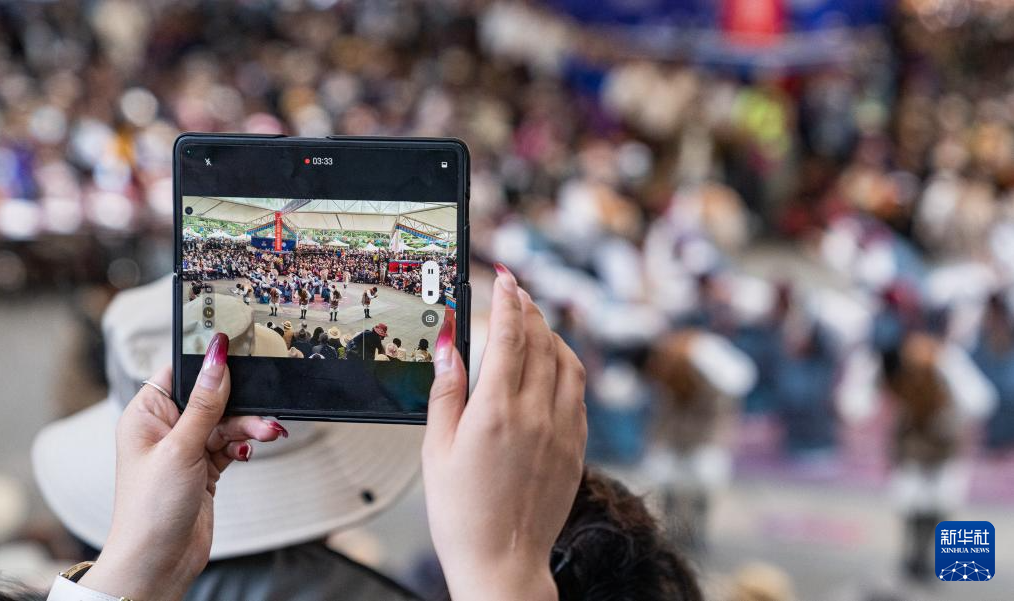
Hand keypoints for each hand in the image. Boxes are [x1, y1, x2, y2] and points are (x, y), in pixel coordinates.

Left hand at [80, 334, 287, 600]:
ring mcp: (185, 449)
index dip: (208, 363)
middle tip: (265, 409)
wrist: (158, 563)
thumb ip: (204, 402)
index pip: (180, 372)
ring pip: (226, 423)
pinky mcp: (204, 468)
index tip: (239, 352)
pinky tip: (252, 449)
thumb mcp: (181, 448)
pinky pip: (231, 444)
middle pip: (212, 398)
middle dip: (241, 404)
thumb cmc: (151, 508)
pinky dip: (245, 444)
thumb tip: (216, 357)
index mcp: (146, 414)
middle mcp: (165, 428)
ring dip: (248, 427)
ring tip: (270, 432)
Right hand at [423, 264, 587, 600]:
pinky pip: (577, 392)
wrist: (502, 562)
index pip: (508, 336)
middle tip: (518, 291)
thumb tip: (449, 344)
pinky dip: (566, 366)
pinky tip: (554, 364)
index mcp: (495, 412)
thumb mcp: (436, 448)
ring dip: (552, 333)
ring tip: (536, 321)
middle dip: (529, 308)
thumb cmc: (461, 513)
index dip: (508, 300)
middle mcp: (534, 415)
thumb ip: (446, 390)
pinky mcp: (577, 447)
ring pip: (567, 361)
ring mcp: (561, 430)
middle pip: (540, 340)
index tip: (505, 279)